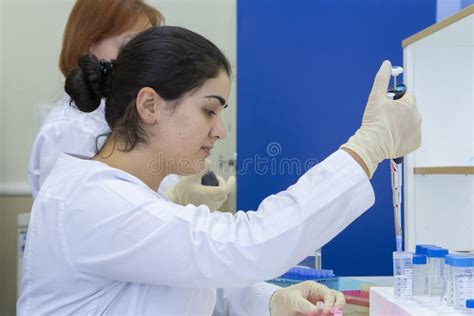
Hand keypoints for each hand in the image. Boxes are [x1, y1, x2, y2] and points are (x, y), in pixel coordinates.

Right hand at [166, 171, 235, 210]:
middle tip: (214, 178)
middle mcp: (210, 203)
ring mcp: (209, 208)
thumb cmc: (182, 190)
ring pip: (221, 199)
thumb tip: (209, 161)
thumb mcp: (191, 176)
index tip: (232, 178)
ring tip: (209, 184)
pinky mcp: (207, 211)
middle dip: (221, 184)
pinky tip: (207, 191)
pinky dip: (215, 196)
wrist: (174, 202)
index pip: (224, 190)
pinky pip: (216, 203)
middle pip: (224, 193)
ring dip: (219, 190)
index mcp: (208, 195)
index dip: (230, 183)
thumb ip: (201, 168)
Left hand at [269, 281, 344, 315]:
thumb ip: (304, 305)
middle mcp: (320, 297)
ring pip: (335, 309)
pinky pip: (325, 314)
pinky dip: (327, 315)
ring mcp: (320, 307)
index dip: (331, 303)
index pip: (329, 294)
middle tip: (333, 314)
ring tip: (328, 315)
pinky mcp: (317, 314)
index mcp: (315, 288)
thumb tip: (316, 312)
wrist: (276, 307)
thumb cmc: (284, 298)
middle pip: (337, 299)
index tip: (326, 312)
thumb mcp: (293, 300)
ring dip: (334, 313)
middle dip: (338, 306)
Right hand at [341, 60, 421, 177]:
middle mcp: (417, 117)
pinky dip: (404, 137)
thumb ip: (381, 78)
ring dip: (401, 124)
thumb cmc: (374, 122)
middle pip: (409, 111)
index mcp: (409, 105)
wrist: (372, 145)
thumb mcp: (375, 97)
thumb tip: (386, 64)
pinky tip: (393, 138)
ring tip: (388, 129)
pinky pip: (411, 136)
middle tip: (385, 119)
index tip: (386, 108)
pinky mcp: (415, 143)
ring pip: (410, 123)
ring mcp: (417, 131)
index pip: (406, 97)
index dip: (395, 101)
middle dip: (399, 113)